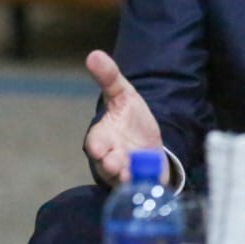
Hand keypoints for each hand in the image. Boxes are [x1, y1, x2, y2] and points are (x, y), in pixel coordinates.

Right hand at [83, 50, 165, 185]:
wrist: (150, 144)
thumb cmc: (131, 120)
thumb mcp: (124, 95)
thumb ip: (109, 77)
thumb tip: (94, 54)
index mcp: (103, 137)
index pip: (95, 143)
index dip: (97, 146)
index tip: (99, 148)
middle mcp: (111, 158)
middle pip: (106, 165)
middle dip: (110, 164)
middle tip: (115, 164)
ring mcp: (126, 174)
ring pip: (122, 180)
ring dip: (127, 177)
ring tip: (131, 176)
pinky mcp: (141, 185)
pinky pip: (140, 189)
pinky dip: (143, 186)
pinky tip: (148, 182)